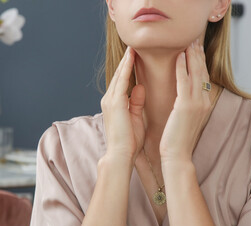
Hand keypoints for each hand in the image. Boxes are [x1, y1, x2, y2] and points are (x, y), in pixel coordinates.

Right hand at [100, 47, 145, 166]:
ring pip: (119, 75)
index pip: (123, 81)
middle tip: (133, 46)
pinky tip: (131, 57)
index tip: (136, 57)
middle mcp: (110, 99)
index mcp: (115, 104)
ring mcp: (110, 100)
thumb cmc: (130, 141)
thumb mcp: (136, 117)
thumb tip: (140, 86)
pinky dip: (126, 68)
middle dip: (127, 60)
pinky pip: (121, 81)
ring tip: (133, 46)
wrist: (121, 155)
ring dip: (126, 60)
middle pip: (120, 75)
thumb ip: (137, 101)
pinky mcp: (115, 102)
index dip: (129, 68)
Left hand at [159, 39, 211, 161]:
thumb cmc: (178, 138)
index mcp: (204, 104)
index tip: (196, 49)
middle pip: (202, 72)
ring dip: (192, 56)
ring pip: (196, 74)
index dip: (200, 62)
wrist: (177, 155)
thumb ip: (188, 104)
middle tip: (194, 39)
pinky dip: (182, 68)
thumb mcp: (187, 119)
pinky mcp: (186, 106)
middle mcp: (204, 101)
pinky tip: (180, 56)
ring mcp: (197, 103)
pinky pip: (184, 82)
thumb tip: (185, 95)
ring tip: (189, 42)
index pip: (203, 78)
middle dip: (198, 55)